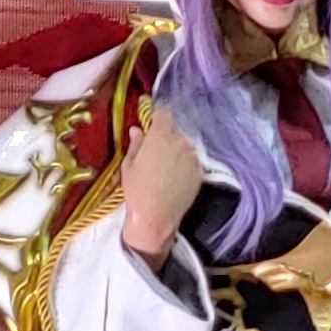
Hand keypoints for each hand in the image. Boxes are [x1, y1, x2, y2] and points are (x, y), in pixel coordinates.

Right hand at [118, 110, 203, 256]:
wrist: (156, 216)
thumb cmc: (137, 190)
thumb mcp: (129, 165)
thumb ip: (136, 144)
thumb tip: (137, 129)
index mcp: (160, 136)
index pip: (165, 114)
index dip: (158, 119)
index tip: (153, 129)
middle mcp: (180, 142)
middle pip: (175, 132)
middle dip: (166, 139)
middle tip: (156, 156)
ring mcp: (193, 157)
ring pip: (185, 147)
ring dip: (177, 153)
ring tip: (166, 171)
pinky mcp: (201, 172)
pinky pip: (192, 162)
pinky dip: (185, 166)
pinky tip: (175, 180)